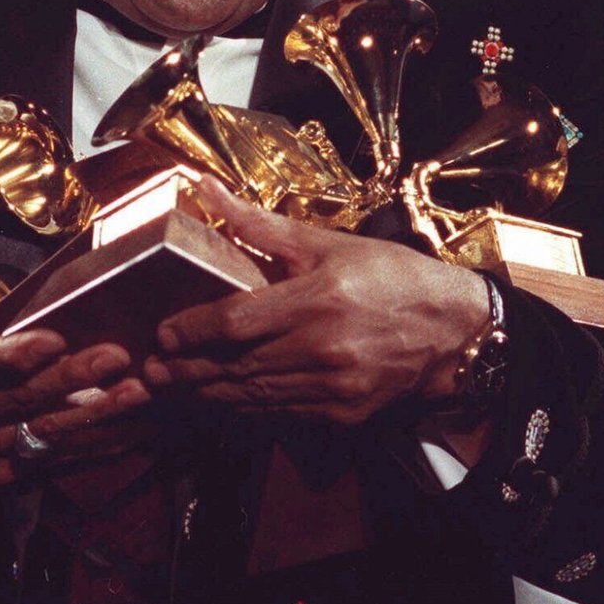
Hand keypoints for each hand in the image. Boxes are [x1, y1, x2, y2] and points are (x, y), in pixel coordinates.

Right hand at [0, 249, 151, 484]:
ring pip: (45, 431)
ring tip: (137, 392)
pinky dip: (88, 448)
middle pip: (26, 397)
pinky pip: (47, 460)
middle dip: (76, 376)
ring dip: (94, 413)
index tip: (53, 338)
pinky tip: (126, 431)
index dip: (15, 355)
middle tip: (119, 356)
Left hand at [143, 178, 491, 424]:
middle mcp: (323, 347)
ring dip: (207, 392)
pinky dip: (245, 406)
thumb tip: (208, 190)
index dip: (193, 329)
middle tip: (150, 368)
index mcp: (319, 298)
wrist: (453, 329)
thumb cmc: (392, 277)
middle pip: (236, 364)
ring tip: (172, 385)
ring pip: (252, 394)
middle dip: (187, 369)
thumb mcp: (329, 242)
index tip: (163, 332)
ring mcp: (333, 386)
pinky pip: (279, 412)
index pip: (236, 321)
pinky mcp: (341, 413)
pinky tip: (220, 398)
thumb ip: (261, 225)